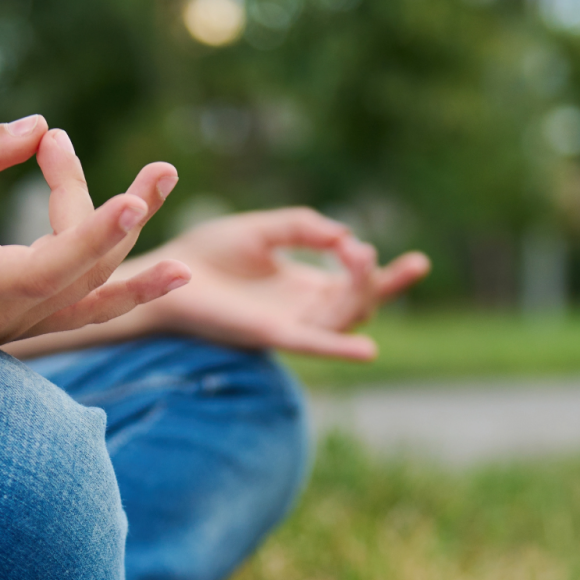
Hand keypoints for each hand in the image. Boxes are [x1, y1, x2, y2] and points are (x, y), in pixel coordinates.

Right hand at [0, 117, 189, 348]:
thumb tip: (36, 125)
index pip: (59, 263)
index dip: (101, 228)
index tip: (138, 198)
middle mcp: (7, 320)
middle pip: (89, 270)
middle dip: (128, 217)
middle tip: (165, 169)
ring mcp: (13, 331)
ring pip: (91, 296)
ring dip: (134, 258)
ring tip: (183, 242)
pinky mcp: (13, 328)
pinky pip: (77, 310)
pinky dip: (115, 287)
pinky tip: (153, 271)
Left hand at [128, 209, 429, 357]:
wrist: (166, 272)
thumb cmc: (208, 253)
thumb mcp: (265, 229)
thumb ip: (306, 228)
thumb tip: (346, 236)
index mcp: (304, 285)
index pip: (356, 283)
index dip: (376, 268)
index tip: (380, 251)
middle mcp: (302, 309)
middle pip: (360, 305)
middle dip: (388, 285)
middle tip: (413, 265)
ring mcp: (289, 323)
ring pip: (343, 320)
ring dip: (363, 295)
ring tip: (369, 267)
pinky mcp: (269, 334)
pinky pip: (311, 345)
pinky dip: (338, 349)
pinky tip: (368, 351)